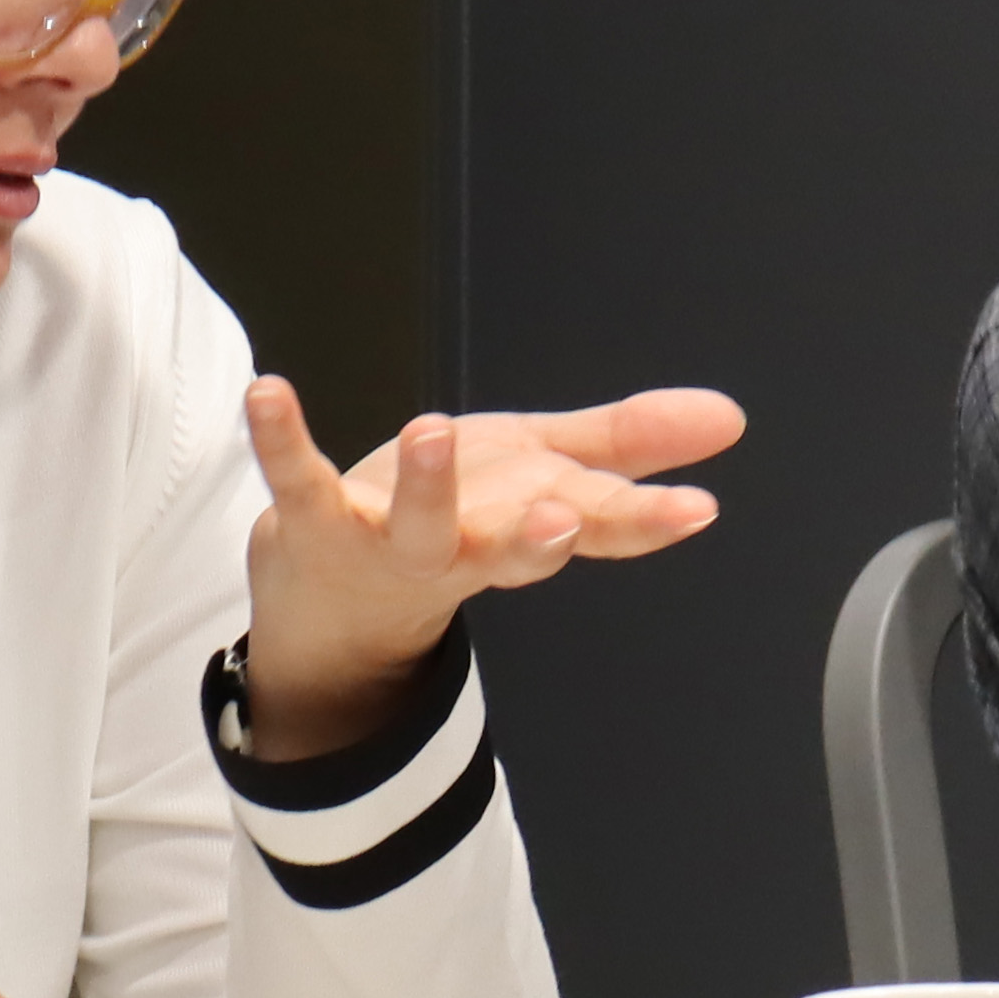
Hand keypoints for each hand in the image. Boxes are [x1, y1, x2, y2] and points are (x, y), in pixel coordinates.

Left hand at [235, 377, 742, 758]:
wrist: (334, 602)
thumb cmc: (451, 526)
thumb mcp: (546, 477)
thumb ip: (629, 447)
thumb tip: (729, 417)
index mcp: (522, 533)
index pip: (593, 529)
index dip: (643, 523)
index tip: (694, 512)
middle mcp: (463, 551)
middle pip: (511, 549)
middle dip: (541, 536)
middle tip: (566, 516)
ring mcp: (385, 543)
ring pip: (415, 524)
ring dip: (424, 485)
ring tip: (431, 433)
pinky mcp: (314, 524)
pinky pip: (296, 481)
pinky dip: (281, 438)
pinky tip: (269, 395)